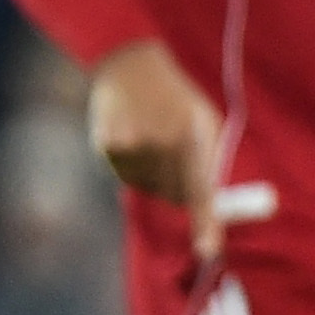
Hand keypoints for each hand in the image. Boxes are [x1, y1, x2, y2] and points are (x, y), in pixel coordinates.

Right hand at [87, 39, 222, 259]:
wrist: (130, 63)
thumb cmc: (176, 97)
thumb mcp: (203, 120)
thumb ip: (206, 161)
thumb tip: (201, 204)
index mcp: (192, 135)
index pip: (201, 189)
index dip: (206, 223)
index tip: (208, 251)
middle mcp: (161, 144)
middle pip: (173, 196)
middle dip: (178, 187)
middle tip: (173, 153)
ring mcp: (131, 146)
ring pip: (147, 186)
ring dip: (151, 173)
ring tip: (149, 135)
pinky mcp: (106, 146)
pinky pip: (123, 175)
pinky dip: (129, 165)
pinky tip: (129, 135)